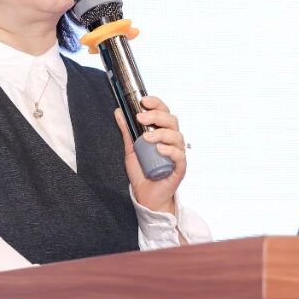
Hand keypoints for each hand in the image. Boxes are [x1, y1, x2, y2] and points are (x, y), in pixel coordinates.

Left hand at [114, 95, 186, 215]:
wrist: (146, 197)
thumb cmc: (142, 173)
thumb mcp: (131, 149)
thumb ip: (127, 131)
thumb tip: (118, 112)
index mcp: (162, 133)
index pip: (164, 113)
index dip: (156, 104)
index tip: (143, 101)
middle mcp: (172, 141)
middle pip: (172, 121)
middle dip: (156, 116)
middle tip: (140, 118)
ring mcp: (177, 154)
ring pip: (177, 136)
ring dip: (161, 133)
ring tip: (146, 138)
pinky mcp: (179, 168)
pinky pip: (180, 156)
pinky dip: (170, 150)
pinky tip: (159, 149)